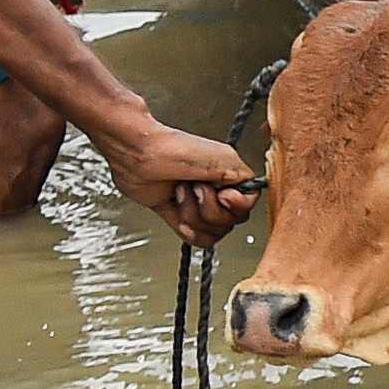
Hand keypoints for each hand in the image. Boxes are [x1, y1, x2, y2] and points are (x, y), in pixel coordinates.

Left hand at [98, 117, 256, 246]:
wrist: (138, 155)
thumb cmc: (173, 150)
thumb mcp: (222, 158)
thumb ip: (244, 178)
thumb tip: (250, 195)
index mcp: (230, 176)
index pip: (247, 205)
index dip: (234, 204)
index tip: (222, 194)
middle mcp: (215, 190)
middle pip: (230, 222)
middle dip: (209, 210)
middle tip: (196, 189)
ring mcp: (197, 205)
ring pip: (213, 232)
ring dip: (194, 217)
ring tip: (182, 196)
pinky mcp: (178, 215)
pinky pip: (196, 238)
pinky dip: (188, 232)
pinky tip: (179, 217)